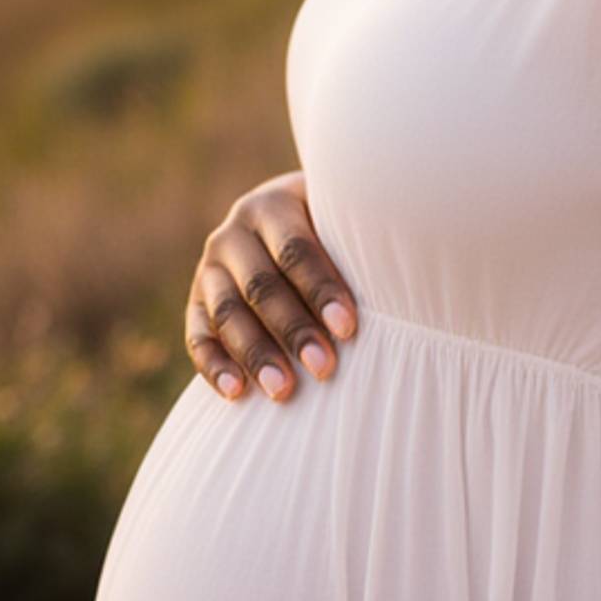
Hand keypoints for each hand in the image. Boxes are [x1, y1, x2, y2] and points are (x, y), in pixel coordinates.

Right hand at [185, 170, 357, 404]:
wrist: (284, 217)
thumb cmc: (334, 228)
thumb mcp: (341, 220)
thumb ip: (357, 244)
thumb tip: (404, 290)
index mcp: (273, 206)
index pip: (295, 250)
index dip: (320, 289)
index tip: (348, 327)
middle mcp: (234, 233)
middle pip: (260, 285)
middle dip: (292, 328)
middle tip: (324, 367)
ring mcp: (210, 268)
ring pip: (226, 312)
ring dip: (254, 353)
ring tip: (283, 390)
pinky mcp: (195, 302)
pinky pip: (197, 335)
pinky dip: (214, 365)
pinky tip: (236, 393)